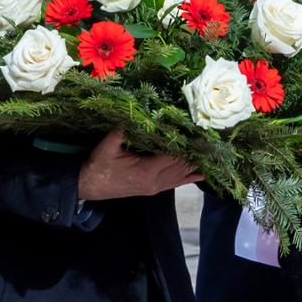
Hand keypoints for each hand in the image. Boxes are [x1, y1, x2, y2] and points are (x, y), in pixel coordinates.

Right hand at [78, 131, 202, 201]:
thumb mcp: (106, 147)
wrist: (89, 186)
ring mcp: (155, 187)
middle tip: (212, 140)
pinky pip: (176, 183)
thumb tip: (134, 113)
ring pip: (181, 175)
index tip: (200, 133)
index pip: (173, 155)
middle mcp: (155, 181)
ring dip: (195, 164)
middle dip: (195, 153)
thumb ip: (120, 132)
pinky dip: (189, 178)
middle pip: (181, 165)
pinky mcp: (153, 189)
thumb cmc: (97, 166)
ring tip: (212, 154)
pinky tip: (203, 175)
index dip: (187, 145)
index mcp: (146, 170)